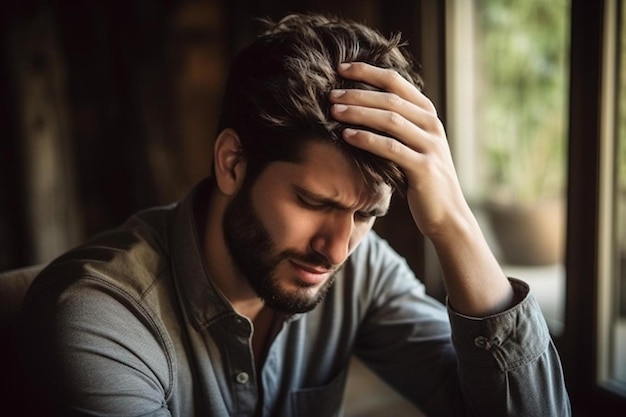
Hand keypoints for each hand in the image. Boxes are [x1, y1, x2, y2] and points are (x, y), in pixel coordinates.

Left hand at [329, 62, 470, 241]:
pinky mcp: (424, 167)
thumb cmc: (420, 176)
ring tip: (333, 111)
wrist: (447, 213)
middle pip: (390, 99)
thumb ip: (395, 123)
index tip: (340, 67)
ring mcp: (430, 145)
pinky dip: (367, 140)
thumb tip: (358, 102)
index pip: (395, 81)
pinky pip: (391, 148)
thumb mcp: (412, 143)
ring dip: (359, 113)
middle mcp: (431, 124)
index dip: (367, 72)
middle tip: (330, 94)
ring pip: (390, 120)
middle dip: (357, 93)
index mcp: (427, 113)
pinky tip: (346, 136)